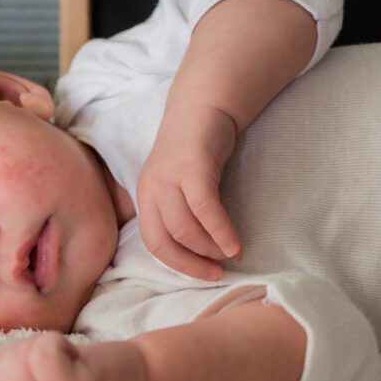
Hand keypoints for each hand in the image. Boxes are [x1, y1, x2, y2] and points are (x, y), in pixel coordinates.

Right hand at [0, 333, 148, 380]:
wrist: (139, 376)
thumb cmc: (86, 370)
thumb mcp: (38, 368)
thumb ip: (5, 367)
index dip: (0, 367)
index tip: (34, 366)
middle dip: (17, 354)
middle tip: (53, 359)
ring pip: (14, 364)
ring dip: (38, 346)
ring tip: (64, 358)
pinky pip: (41, 354)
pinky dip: (55, 341)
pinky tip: (74, 354)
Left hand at [137, 105, 242, 280]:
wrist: (201, 107)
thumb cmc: (193, 152)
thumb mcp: (176, 185)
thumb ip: (178, 212)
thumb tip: (196, 252)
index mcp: (145, 197)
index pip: (153, 242)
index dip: (178, 264)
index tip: (204, 273)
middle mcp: (150, 189)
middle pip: (164, 241)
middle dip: (192, 263)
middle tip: (217, 271)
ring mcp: (168, 178)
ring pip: (184, 229)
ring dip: (209, 248)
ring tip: (231, 252)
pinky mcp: (191, 167)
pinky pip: (204, 209)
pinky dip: (220, 231)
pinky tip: (235, 243)